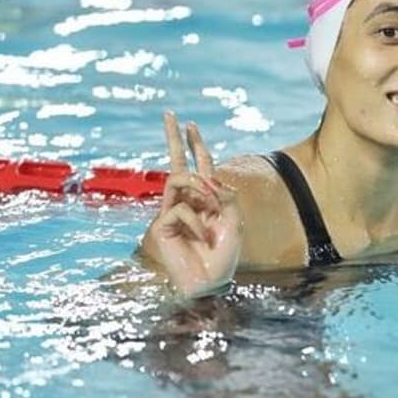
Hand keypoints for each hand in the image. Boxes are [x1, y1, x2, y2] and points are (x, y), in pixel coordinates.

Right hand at [142, 112, 241, 296]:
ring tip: (210, 203)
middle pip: (177, 163)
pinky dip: (196, 220)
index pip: (200, 166)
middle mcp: (187, 201)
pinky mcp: (162, 225)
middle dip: (174, 138)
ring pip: (178, 178)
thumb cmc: (223, 257)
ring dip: (198, 184)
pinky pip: (181, 208)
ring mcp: (172, 211)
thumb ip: (227, 197)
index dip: (195, 145)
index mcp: (206, 199)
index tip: (189, 123)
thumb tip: (209, 179)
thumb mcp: (235, 222)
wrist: (209, 284)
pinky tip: (201, 237)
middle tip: (169, 114)